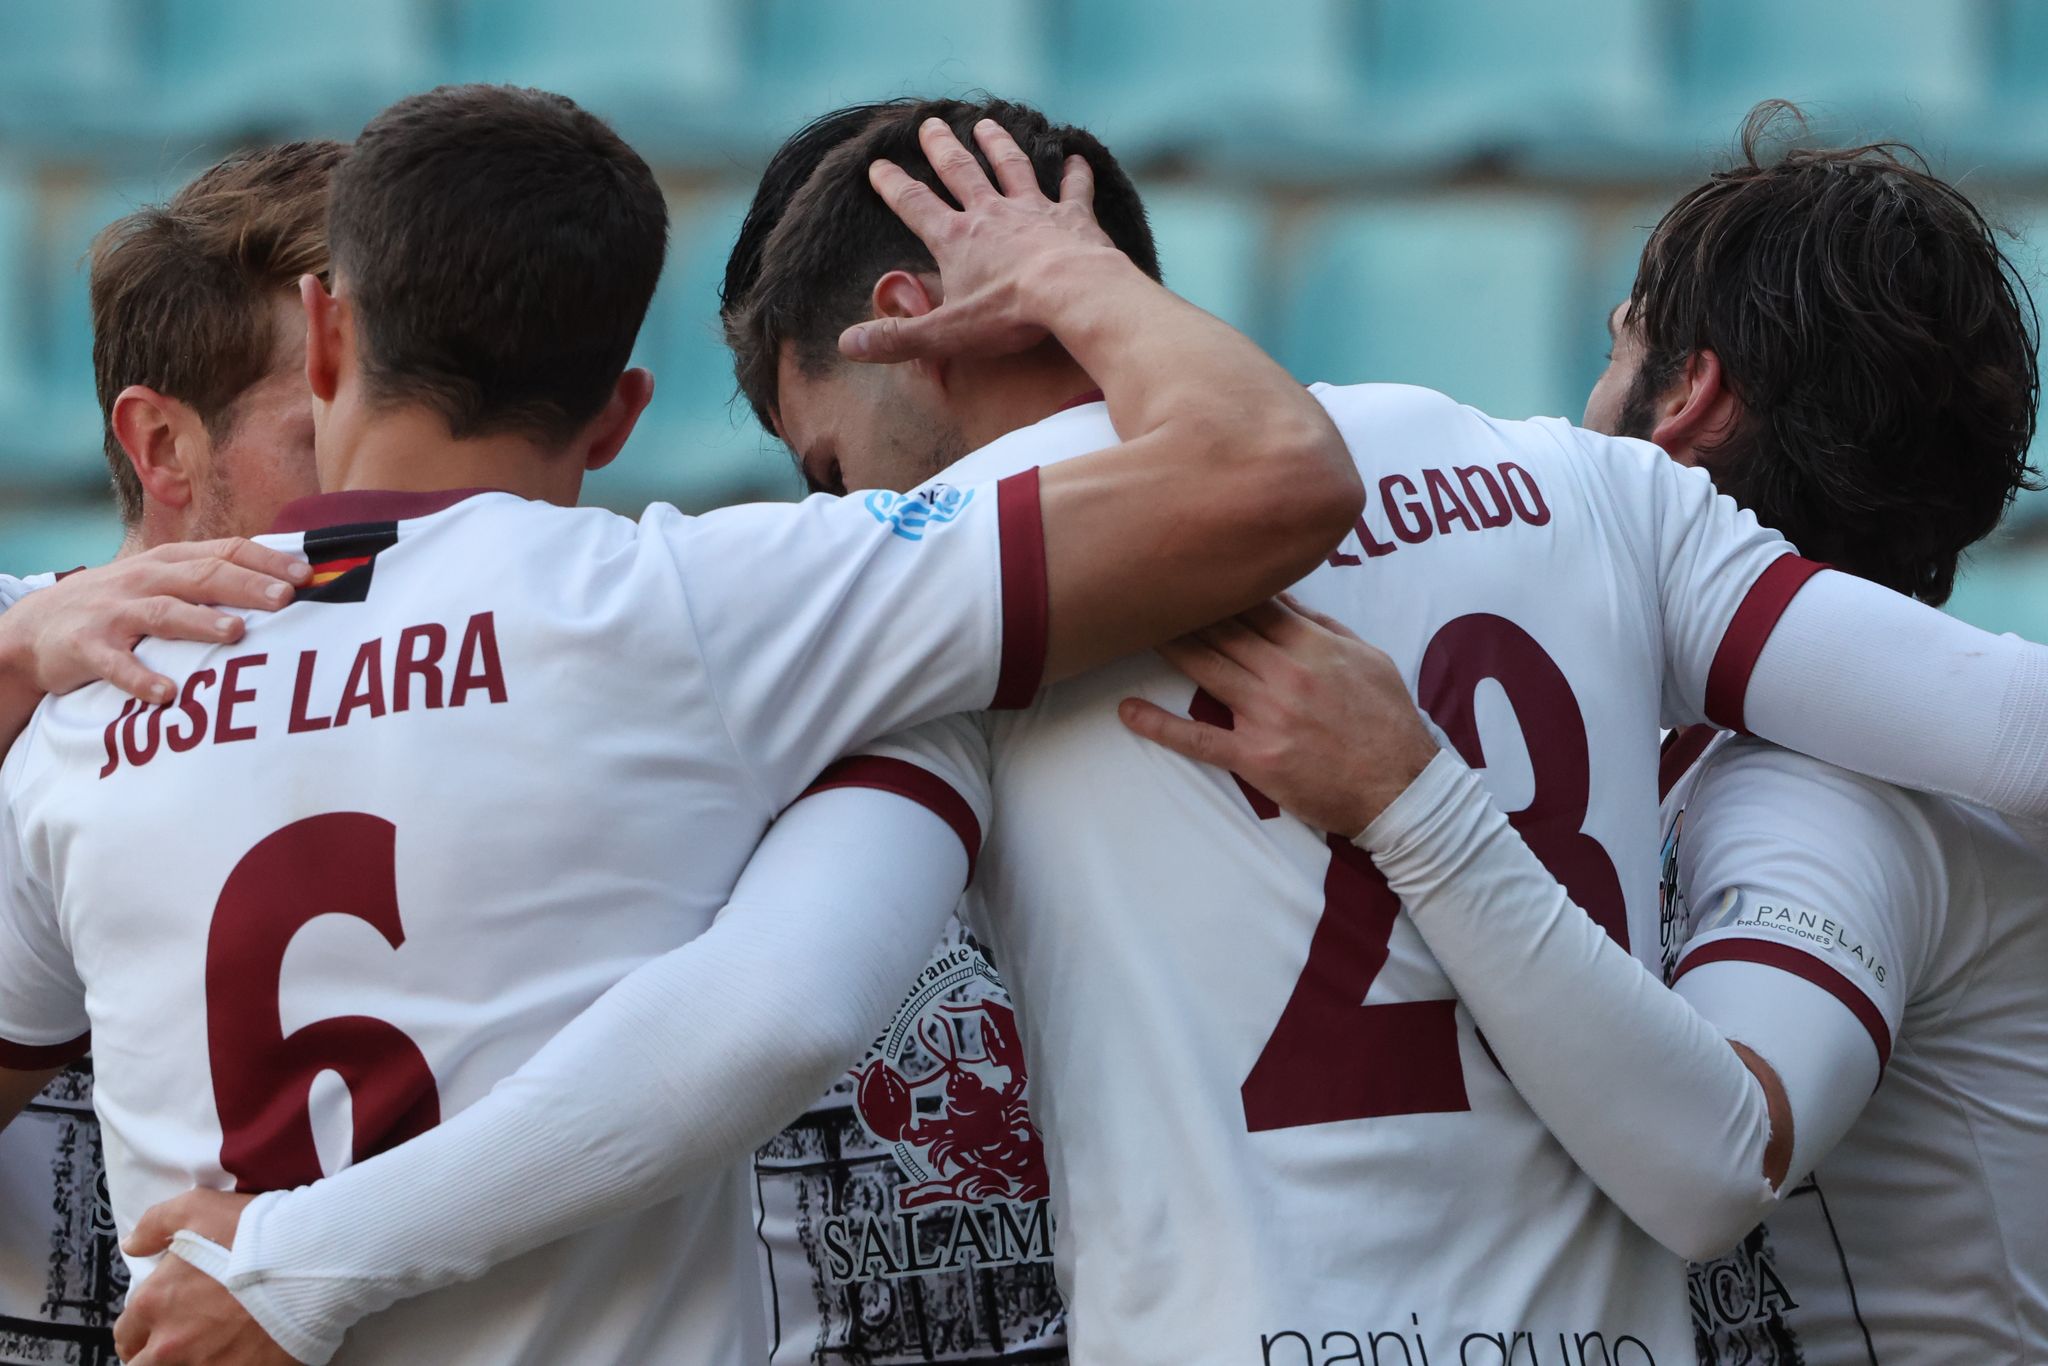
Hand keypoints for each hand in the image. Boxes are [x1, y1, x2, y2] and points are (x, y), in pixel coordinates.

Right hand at [0, 539, 309, 703]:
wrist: (35, 627)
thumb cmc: (120, 605)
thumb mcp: (162, 581)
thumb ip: (211, 580)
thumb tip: (283, 587)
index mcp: (169, 562)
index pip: (225, 551)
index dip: (266, 561)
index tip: (306, 575)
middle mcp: (145, 580)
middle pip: (202, 577)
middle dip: (245, 586)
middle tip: (284, 598)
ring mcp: (114, 612)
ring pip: (163, 613)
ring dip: (200, 623)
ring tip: (235, 633)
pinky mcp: (87, 647)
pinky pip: (115, 664)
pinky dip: (140, 678)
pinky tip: (165, 693)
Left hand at [117, 1190, 296, 1364]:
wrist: (312, 1261)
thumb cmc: (254, 1233)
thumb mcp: (198, 1207)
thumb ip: (155, 1223)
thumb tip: (132, 1246)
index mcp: (153, 1304)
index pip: (127, 1333)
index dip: (141, 1329)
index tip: (157, 1326)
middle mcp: (169, 1344)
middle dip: (154, 1356)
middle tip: (178, 1346)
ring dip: (183, 1365)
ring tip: (205, 1355)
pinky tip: (234, 1360)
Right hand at [840, 117, 1121, 363]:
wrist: (1072, 293)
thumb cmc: (1009, 314)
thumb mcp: (945, 333)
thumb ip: (898, 337)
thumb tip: (848, 344)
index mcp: (955, 239)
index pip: (915, 205)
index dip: (893, 185)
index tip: (878, 165)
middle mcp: (990, 213)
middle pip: (960, 171)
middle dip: (942, 148)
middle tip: (930, 123)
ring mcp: (1033, 209)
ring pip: (1011, 167)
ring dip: (998, 144)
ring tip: (986, 124)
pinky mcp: (1073, 216)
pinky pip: (1074, 188)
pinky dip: (1075, 172)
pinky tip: (1076, 156)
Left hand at [1119, 595, 1440, 838]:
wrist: (1402, 788)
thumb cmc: (1388, 721)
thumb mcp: (1368, 658)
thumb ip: (1324, 627)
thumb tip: (1286, 597)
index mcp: (1314, 647)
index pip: (1256, 604)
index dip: (1220, 585)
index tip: (1191, 566)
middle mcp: (1285, 675)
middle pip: (1222, 631)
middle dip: (1186, 608)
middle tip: (1149, 585)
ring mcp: (1266, 716)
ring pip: (1206, 670)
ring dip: (1169, 646)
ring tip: (1133, 625)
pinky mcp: (1254, 757)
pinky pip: (1199, 739)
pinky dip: (1160, 725)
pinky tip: (1128, 711)